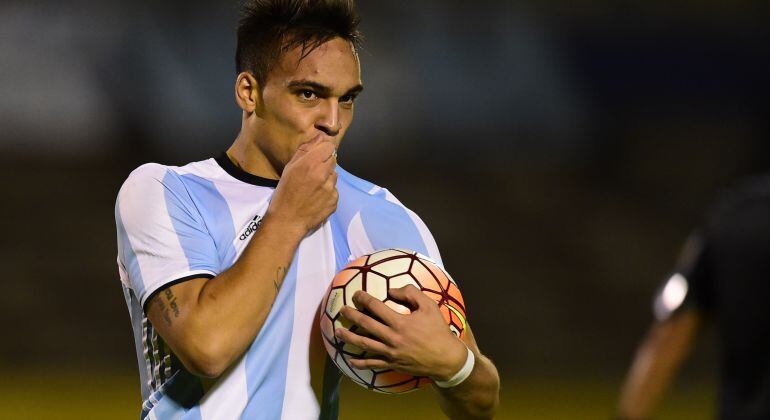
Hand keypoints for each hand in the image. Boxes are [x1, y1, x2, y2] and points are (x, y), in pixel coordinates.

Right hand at [267, 137, 337, 234]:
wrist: (287, 220)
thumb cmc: (284, 193)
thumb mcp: (290, 168)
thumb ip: (305, 150)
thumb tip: (319, 136)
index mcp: (311, 164)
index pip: (330, 147)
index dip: (324, 150)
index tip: (318, 156)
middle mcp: (323, 174)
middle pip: (333, 160)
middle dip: (325, 164)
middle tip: (313, 173)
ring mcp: (331, 189)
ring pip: (334, 176)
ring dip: (327, 178)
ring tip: (313, 187)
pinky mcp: (335, 201)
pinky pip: (334, 191)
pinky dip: (328, 192)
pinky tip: (317, 198)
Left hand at [335, 285, 467, 380]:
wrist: (446, 358)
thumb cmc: (438, 330)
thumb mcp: (429, 306)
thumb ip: (411, 293)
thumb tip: (391, 290)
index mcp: (400, 322)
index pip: (376, 307)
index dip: (364, 299)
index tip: (356, 294)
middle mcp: (392, 338)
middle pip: (366, 325)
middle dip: (352, 316)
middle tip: (343, 310)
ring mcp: (390, 353)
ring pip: (364, 345)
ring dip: (349, 338)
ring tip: (338, 332)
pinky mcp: (392, 364)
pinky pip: (372, 364)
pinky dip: (360, 363)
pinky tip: (350, 361)